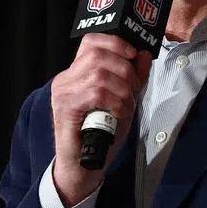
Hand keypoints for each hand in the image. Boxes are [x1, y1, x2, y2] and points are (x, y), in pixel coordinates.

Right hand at [50, 34, 151, 205]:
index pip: (91, 41)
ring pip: (100, 74)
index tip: (134, 55)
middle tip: (133, 90)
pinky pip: (97, 93)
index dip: (116, 42)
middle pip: (98, 53)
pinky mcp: (65, 108)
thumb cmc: (101, 135)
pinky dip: (115, 102)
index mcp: (76, 73)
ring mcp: (63, 93)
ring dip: (123, 89)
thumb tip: (143, 54)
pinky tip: (118, 114)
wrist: (83, 166)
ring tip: (126, 106)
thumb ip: (133, 78)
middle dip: (125, 70)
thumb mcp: (123, 101)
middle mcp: (65, 79)